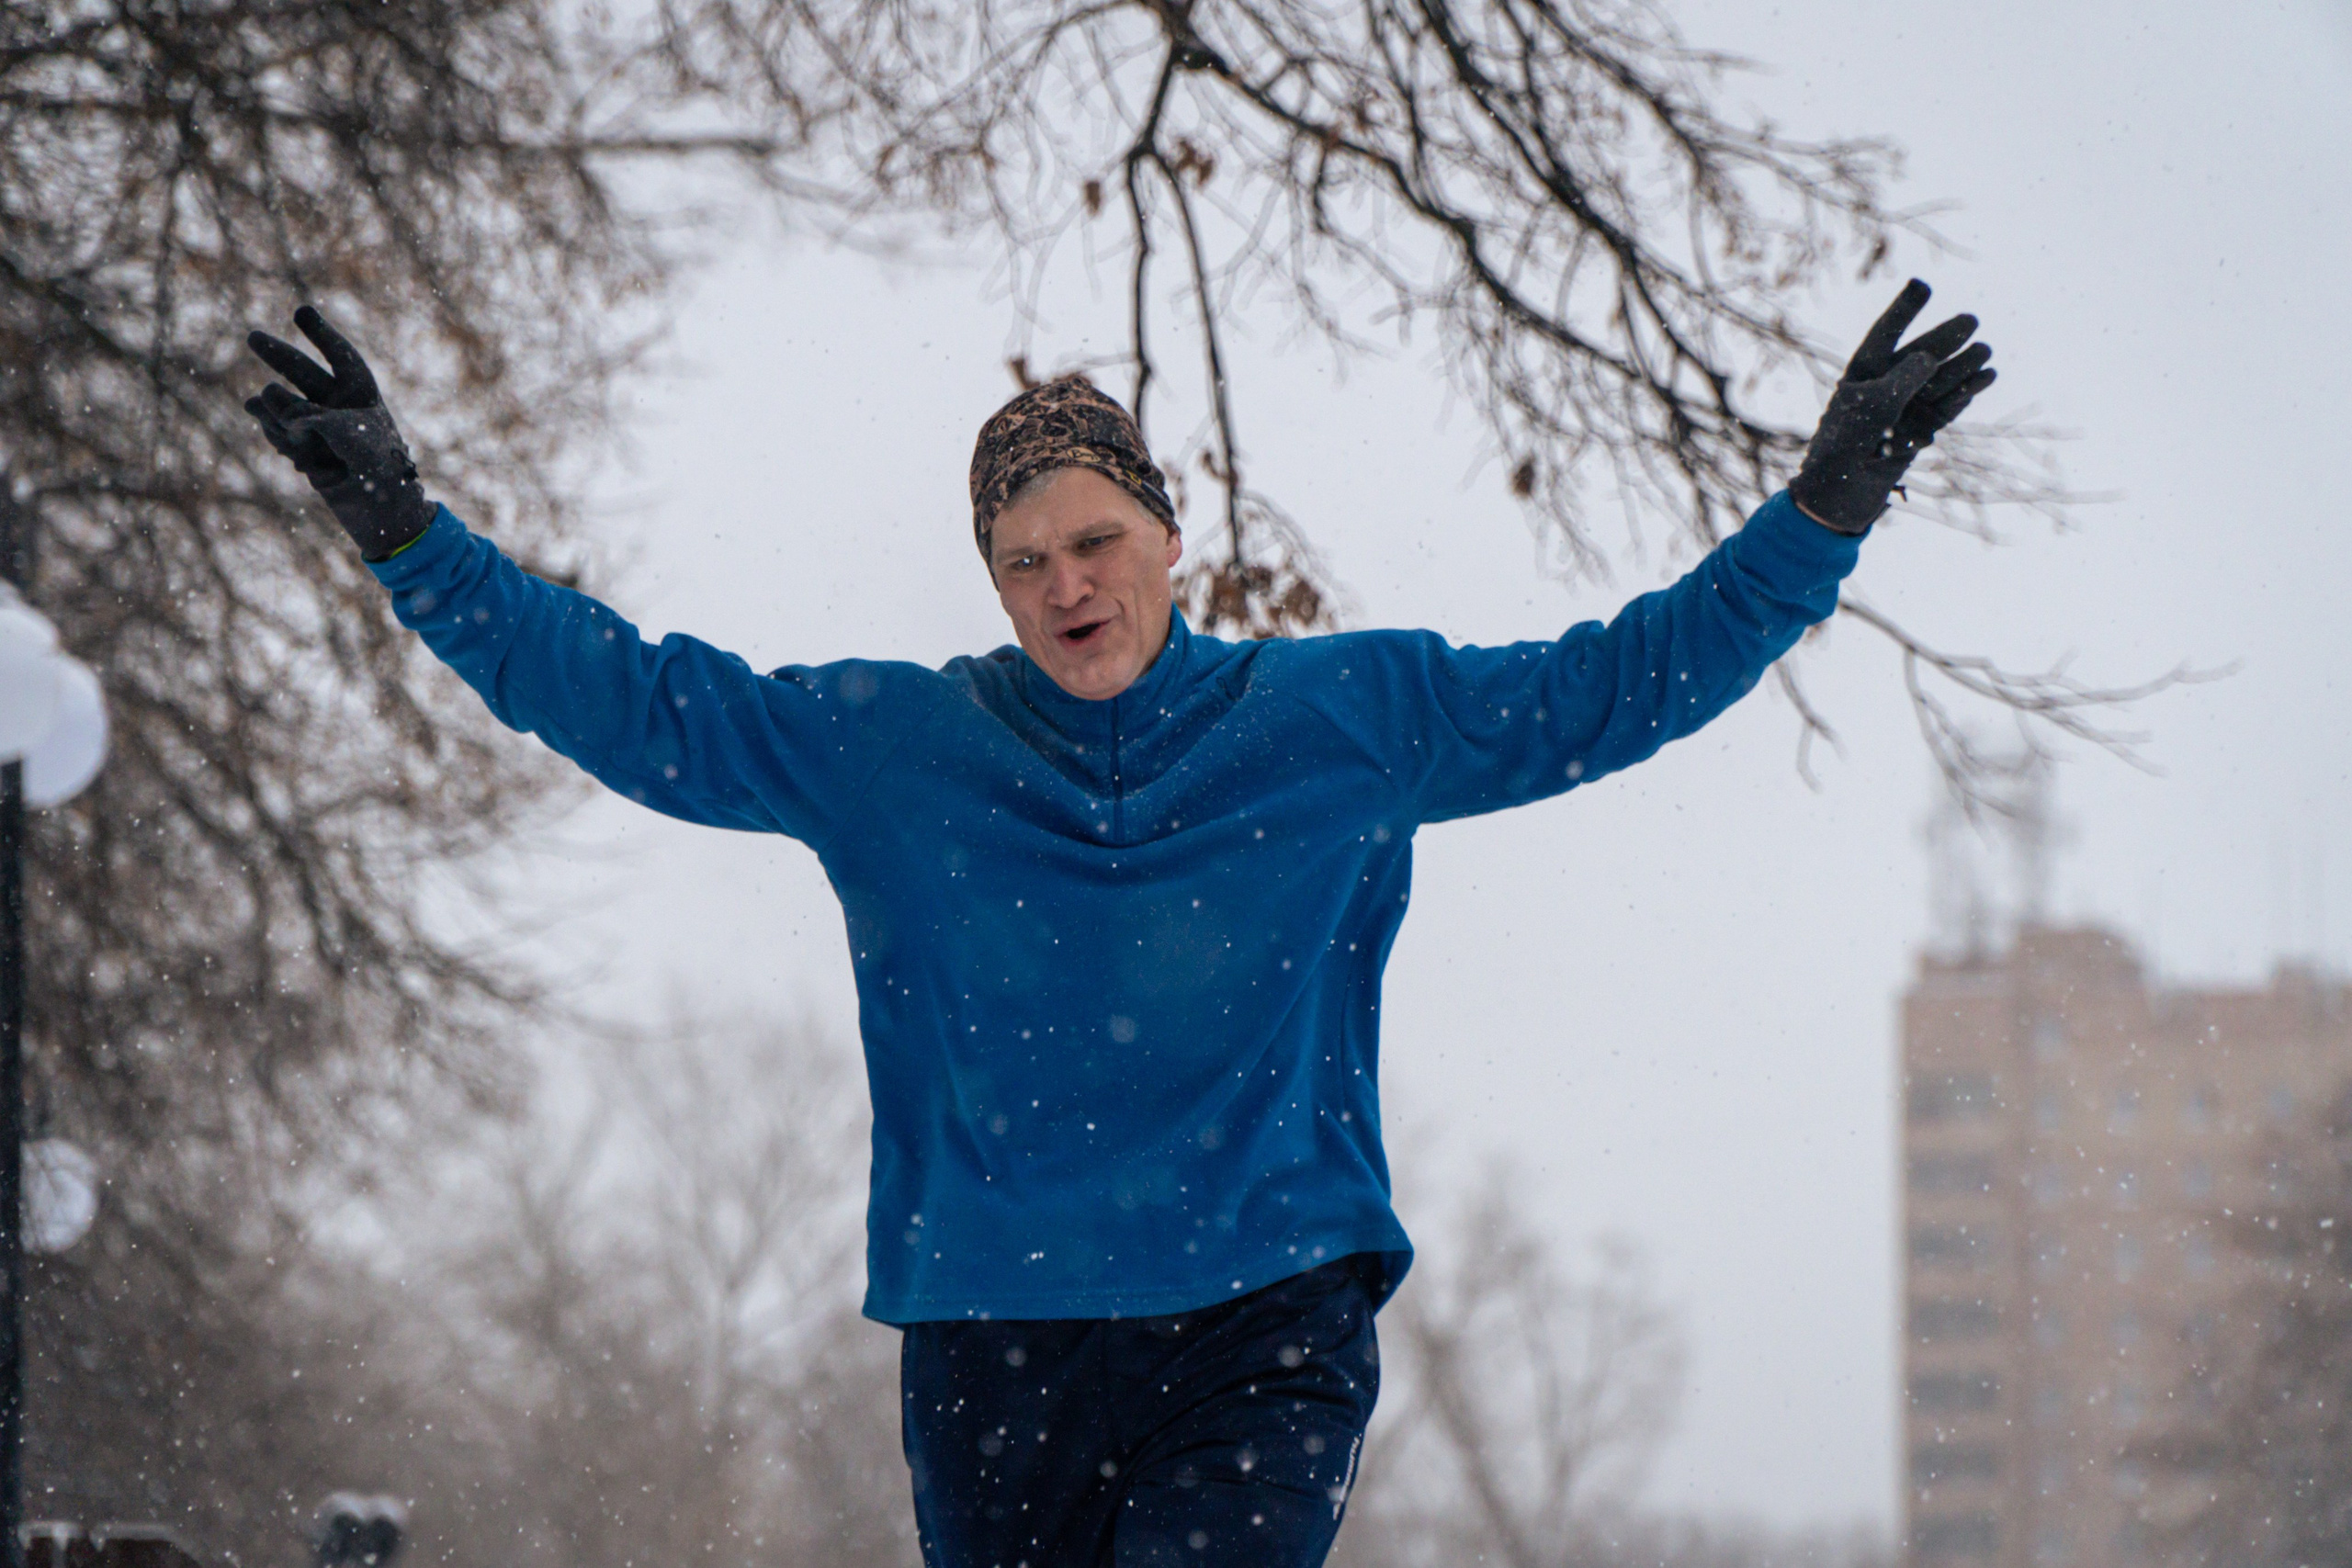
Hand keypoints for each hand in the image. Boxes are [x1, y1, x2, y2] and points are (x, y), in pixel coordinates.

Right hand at [244, 306, 435, 559]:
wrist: (381, 512)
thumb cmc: (376, 466)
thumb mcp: (345, 430)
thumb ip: (303, 412)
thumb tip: (262, 405)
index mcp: (362, 394)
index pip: (341, 357)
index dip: (321, 335)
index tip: (300, 312)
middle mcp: (339, 406)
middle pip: (302, 372)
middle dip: (278, 355)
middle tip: (253, 337)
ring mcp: (318, 428)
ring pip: (283, 406)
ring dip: (277, 413)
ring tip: (289, 428)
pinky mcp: (303, 449)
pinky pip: (278, 433)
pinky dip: (280, 439)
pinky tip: (295, 454)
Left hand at [1789, 279, 1996, 534]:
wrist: (1841, 497)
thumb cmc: (1844, 447)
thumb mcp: (1871, 408)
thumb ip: (1900, 380)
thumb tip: (1928, 357)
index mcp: (1861, 374)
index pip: (1886, 334)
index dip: (1904, 309)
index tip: (1923, 284)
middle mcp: (1884, 387)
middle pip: (1920, 354)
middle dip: (1944, 339)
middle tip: (1971, 321)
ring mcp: (1903, 409)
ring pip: (1938, 380)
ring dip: (1961, 366)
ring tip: (1984, 351)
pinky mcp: (1919, 430)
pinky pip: (1946, 406)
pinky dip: (1964, 393)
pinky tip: (1985, 378)